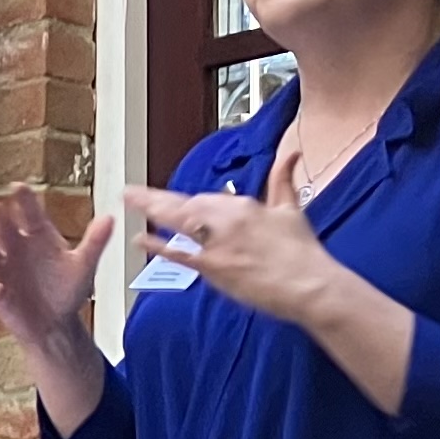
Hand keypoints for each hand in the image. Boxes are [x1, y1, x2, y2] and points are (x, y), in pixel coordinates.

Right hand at [0, 184, 113, 351]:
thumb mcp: (84, 265)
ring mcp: (4, 270)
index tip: (17, 186)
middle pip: (4, 230)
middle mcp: (17, 248)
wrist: (56, 323)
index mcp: (38, 236)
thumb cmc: (67, 290)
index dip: (23, 200)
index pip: (29, 213)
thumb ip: (94, 242)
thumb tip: (110, 218)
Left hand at [124, 153, 340, 325]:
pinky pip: (179, 253)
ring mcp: (217, 243)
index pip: (207, 199)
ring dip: (151, 210)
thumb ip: (284, 179)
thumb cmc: (303, 252)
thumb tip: (293, 154)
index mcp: (244, 205)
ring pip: (178, 221)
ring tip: (129, 201)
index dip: (187, 202)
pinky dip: (158, 246)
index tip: (170, 200)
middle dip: (157, 199)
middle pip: (185, 205)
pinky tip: (139, 239)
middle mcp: (227, 220)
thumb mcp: (291, 209)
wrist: (310, 284)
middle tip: (132, 193)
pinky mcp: (213, 267)